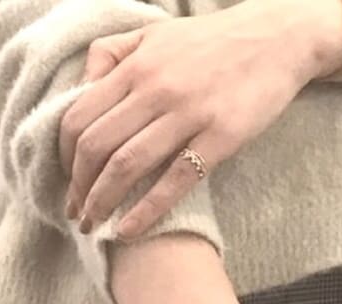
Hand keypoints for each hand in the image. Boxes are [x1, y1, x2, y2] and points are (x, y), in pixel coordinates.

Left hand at [59, 0, 325, 240]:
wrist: (278, 37)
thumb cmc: (214, 42)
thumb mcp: (156, 33)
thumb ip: (113, 54)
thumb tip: (81, 87)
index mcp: (136, 66)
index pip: (79, 117)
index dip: (63, 156)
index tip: (66, 180)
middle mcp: (155, 88)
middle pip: (96, 146)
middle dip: (78, 187)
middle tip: (76, 213)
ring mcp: (188, 114)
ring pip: (127, 165)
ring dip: (102, 203)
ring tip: (93, 226)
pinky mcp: (219, 138)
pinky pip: (173, 181)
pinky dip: (145, 212)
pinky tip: (127, 232)